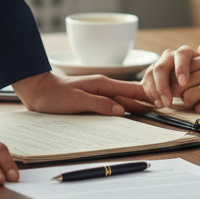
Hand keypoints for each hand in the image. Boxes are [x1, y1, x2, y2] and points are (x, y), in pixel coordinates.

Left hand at [12, 70, 152, 115]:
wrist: (38, 92)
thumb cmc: (55, 96)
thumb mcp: (77, 101)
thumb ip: (99, 104)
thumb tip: (120, 110)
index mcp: (102, 84)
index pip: (130, 89)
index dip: (145, 95)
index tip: (160, 100)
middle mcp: (102, 87)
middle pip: (128, 95)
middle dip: (144, 100)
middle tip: (161, 107)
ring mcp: (98, 93)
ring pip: (121, 100)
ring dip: (134, 105)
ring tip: (148, 111)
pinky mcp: (92, 100)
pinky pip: (111, 104)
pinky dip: (121, 108)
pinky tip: (126, 113)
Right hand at [142, 44, 199, 108]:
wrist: (188, 81)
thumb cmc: (199, 75)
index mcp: (184, 53)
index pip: (181, 55)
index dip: (181, 68)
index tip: (183, 83)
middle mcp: (170, 56)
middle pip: (161, 67)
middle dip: (163, 86)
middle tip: (168, 101)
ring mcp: (159, 64)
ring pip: (152, 74)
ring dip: (156, 92)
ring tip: (163, 104)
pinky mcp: (150, 74)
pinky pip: (146, 82)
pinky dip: (150, 94)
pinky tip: (157, 103)